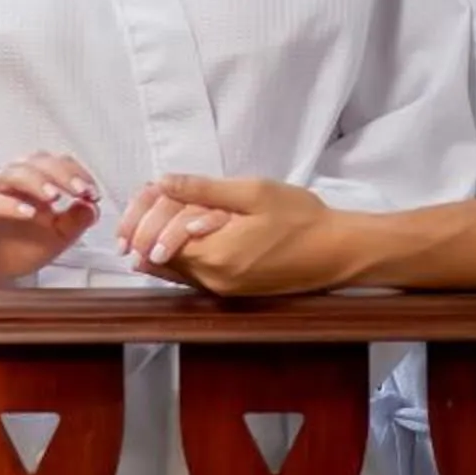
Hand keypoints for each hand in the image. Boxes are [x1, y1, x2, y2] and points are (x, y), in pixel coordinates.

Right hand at [0, 154, 101, 285]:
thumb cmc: (12, 251)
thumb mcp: (54, 240)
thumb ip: (74, 223)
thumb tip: (93, 207)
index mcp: (29, 186)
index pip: (53, 164)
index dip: (74, 173)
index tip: (92, 191)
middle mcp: (8, 186)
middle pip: (32, 162)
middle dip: (60, 173)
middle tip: (80, 189)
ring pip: (9, 174)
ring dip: (35, 181)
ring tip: (55, 196)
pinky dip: (9, 205)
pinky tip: (29, 213)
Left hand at [121, 176, 346, 295]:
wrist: (337, 251)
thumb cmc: (300, 218)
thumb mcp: (251, 193)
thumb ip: (203, 190)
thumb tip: (162, 182)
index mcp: (215, 255)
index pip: (158, 237)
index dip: (144, 214)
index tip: (143, 192)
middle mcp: (213, 280)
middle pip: (159, 255)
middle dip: (143, 228)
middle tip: (138, 205)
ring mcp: (221, 290)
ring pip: (172, 268)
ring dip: (156, 243)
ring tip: (144, 221)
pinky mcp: (231, 292)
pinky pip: (189, 277)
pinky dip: (174, 258)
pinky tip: (164, 246)